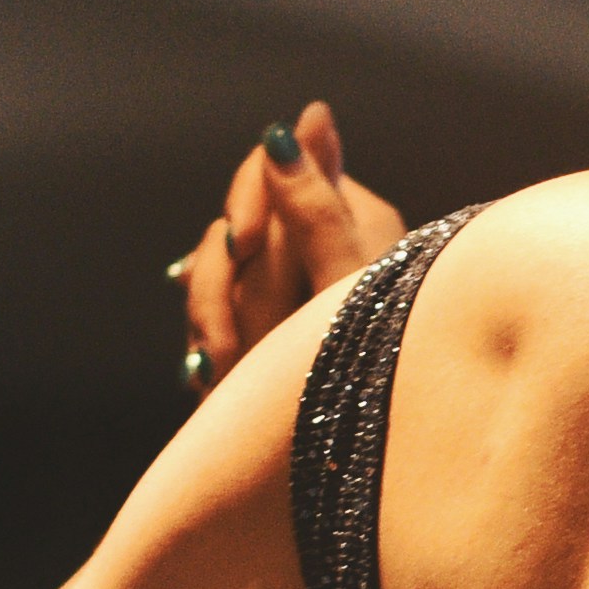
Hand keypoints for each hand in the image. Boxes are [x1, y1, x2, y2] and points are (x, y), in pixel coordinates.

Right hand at [171, 102, 402, 383]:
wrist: (374, 472)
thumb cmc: (377, 379)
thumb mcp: (344, 290)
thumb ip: (317, 205)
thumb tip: (308, 116)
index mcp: (358, 218)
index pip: (277, 167)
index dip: (250, 202)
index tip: (244, 245)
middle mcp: (322, 245)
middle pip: (239, 221)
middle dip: (226, 279)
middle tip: (230, 334)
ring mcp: (290, 289)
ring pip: (216, 271)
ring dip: (211, 319)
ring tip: (225, 370)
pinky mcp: (264, 332)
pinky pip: (214, 315)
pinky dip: (212, 343)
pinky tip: (216, 374)